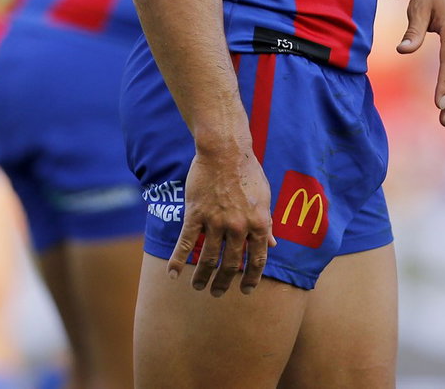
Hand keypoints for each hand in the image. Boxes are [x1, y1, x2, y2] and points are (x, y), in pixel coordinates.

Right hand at [167, 142, 275, 296]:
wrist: (225, 150)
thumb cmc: (247, 172)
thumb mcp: (264, 198)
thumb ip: (266, 223)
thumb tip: (273, 244)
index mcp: (259, 224)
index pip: (257, 260)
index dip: (252, 278)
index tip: (246, 290)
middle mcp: (239, 227)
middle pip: (231, 264)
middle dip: (224, 283)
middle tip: (217, 293)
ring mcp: (216, 222)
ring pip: (208, 259)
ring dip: (202, 277)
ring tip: (199, 287)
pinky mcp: (196, 214)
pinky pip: (186, 243)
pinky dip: (177, 260)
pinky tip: (172, 274)